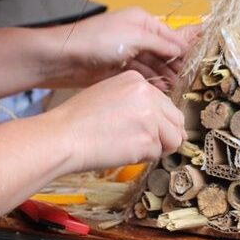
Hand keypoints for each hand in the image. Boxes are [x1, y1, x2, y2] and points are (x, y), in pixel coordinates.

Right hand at [51, 71, 186, 171]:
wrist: (63, 137)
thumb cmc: (78, 120)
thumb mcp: (108, 94)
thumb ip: (136, 102)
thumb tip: (159, 122)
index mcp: (137, 80)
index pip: (165, 104)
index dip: (159, 121)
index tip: (145, 129)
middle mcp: (148, 95)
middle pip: (176, 120)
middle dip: (165, 135)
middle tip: (144, 143)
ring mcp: (150, 117)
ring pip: (172, 139)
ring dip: (157, 148)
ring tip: (132, 148)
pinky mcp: (148, 140)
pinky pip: (157, 154)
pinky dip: (143, 158)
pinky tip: (122, 152)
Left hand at [59, 8, 198, 90]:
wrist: (65, 58)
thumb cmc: (97, 40)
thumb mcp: (134, 37)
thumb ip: (160, 43)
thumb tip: (180, 48)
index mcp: (141, 20)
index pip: (169, 35)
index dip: (182, 49)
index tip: (196, 63)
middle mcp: (136, 34)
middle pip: (163, 51)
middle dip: (175, 64)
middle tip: (187, 80)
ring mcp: (127, 52)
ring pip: (153, 64)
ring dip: (164, 74)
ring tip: (175, 87)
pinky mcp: (119, 68)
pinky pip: (141, 74)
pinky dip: (151, 80)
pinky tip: (160, 89)